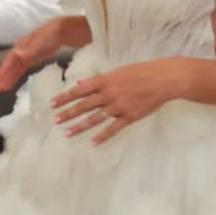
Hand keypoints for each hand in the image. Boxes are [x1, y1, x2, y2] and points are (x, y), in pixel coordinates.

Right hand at [0, 18, 71, 92]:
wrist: (60, 31)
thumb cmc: (49, 33)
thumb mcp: (39, 42)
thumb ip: (29, 50)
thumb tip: (18, 54)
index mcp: (21, 46)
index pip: (11, 59)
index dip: (5, 68)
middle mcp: (21, 51)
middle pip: (12, 66)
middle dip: (5, 77)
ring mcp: (27, 55)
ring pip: (16, 68)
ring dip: (9, 78)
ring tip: (3, 88)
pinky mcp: (33, 59)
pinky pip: (22, 69)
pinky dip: (17, 75)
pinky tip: (13, 80)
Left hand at [51, 60, 183, 142]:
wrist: (163, 79)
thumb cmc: (141, 72)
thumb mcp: (118, 71)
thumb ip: (99, 79)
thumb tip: (81, 83)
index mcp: (105, 80)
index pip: (79, 90)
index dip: (64, 97)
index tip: (52, 104)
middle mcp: (109, 94)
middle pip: (84, 105)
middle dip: (68, 113)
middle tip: (55, 121)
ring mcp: (119, 106)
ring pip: (95, 119)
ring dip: (79, 127)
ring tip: (67, 133)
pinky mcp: (129, 116)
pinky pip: (113, 128)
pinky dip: (102, 136)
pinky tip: (92, 143)